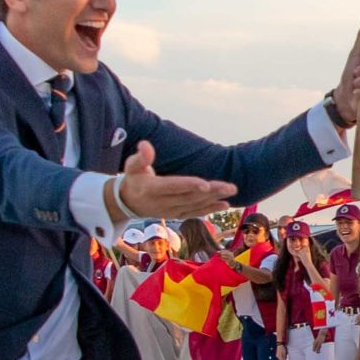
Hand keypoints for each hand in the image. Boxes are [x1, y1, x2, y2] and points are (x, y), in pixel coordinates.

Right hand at [111, 142, 234, 219]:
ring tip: (231, 191)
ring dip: (215, 199)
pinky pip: (195, 213)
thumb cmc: (133, 179)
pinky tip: (225, 205)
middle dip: (211, 192)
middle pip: (190, 197)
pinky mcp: (177, 215)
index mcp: (151, 189)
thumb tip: (145, 144)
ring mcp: (171, 211)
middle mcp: (162, 203)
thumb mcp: (131, 166)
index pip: (173, 186)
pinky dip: (210, 209)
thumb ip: (141, 157)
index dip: (189, 185)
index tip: (206, 184)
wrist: (128, 203)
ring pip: (195, 206)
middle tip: (231, 187)